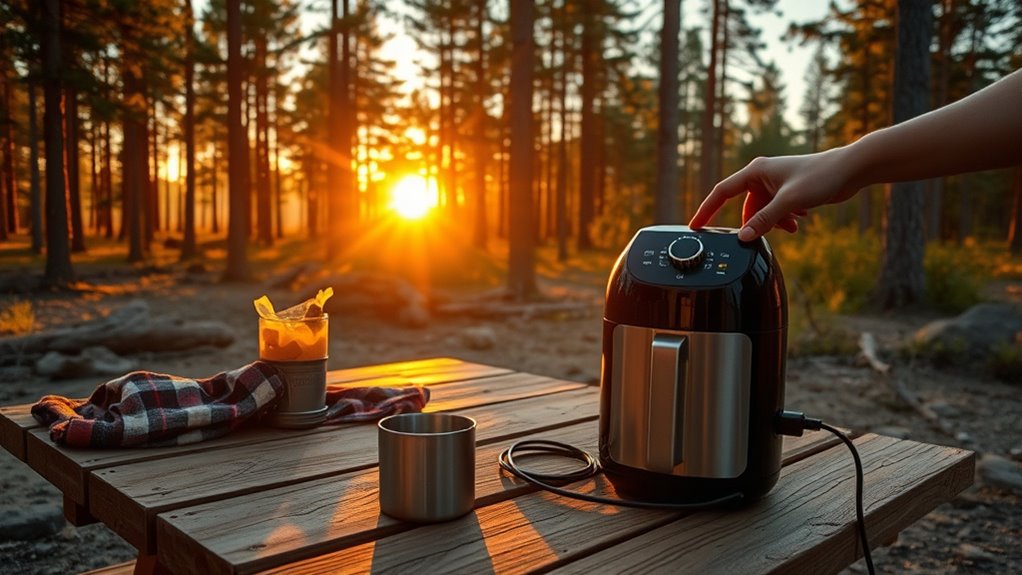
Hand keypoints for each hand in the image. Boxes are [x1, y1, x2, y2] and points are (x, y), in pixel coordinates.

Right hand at [688, 147, 861, 240]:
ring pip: (762, 211)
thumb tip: (744, 237)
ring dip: (773, 223)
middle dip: (756, 223)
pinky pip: (775, 210)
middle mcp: (762, 175)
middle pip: (745, 207)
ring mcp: (775, 183)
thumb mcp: (789, 202)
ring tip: (792, 225)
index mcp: (755, 172)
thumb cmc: (820, 177)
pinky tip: (799, 219)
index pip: (722, 192)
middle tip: (764, 235)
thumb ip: (764, 221)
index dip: (707, 210)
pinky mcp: (788, 190)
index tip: (695, 227)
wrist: (850, 169)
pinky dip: (784, 218)